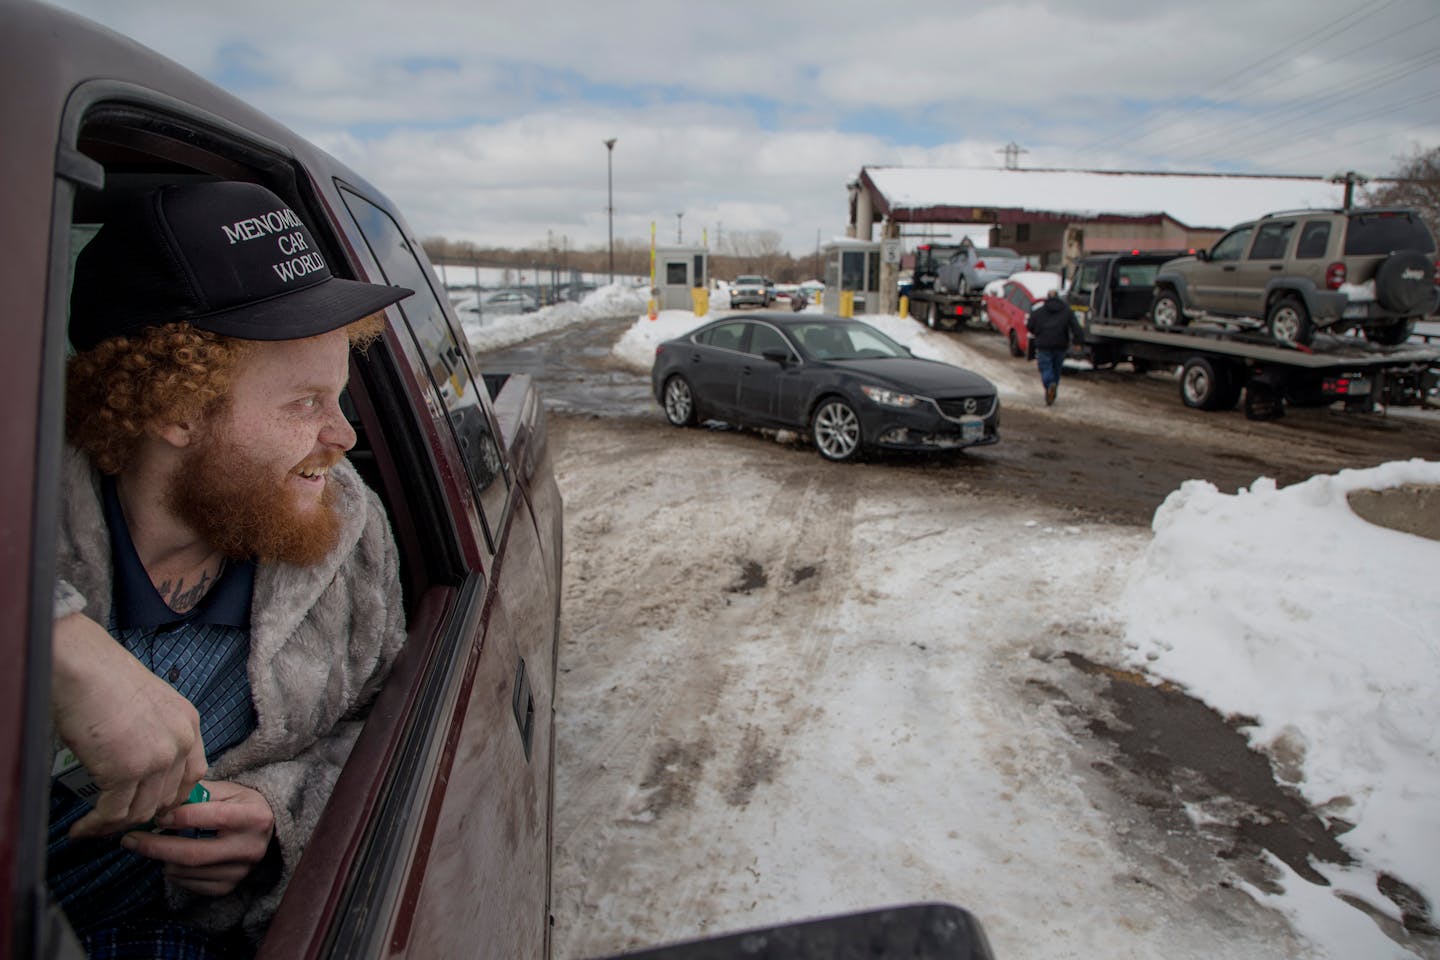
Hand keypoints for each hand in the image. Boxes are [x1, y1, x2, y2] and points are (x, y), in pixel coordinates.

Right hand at [51, 612, 207, 838]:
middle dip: (142, 814)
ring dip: (116, 825)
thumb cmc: (106, 680)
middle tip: (117, 820)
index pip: (193, 775)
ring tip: (95, 827)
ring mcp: (156, 758)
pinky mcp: (125, 771)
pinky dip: (96, 826)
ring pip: (141, 811)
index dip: (172, 797)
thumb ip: (156, 735)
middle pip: (167, 798)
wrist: (85, 668)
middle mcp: (179, 742)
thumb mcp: (150, 706)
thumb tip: (138, 770)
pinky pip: (114, 813)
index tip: (152, 807)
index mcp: (189, 724)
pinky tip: (82, 828)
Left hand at [121, 780, 276, 896]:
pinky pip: (191, 885)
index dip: (178, 816)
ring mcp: (241, 871)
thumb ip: (197, 795)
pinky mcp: (230, 887)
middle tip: (129, 840)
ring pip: (188, 871)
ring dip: (163, 859)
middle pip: (194, 853)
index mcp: (253, 817)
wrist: (266, 831)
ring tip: (154, 845)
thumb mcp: (226, 790)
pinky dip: (174, 872)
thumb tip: (159, 805)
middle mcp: (250, 847)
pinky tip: (171, 859)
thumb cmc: (240, 805)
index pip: (210, 817)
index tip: (155, 816)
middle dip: (156, 847)